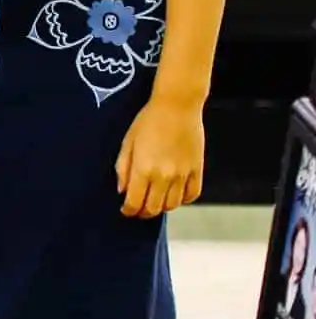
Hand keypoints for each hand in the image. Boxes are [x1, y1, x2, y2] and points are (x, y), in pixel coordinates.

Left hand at [116, 95, 204, 218]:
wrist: (177, 106)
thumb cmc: (148, 120)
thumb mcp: (128, 142)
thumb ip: (123, 168)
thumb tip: (122, 190)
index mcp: (144, 169)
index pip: (135, 202)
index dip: (129, 210)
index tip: (126, 210)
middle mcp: (165, 176)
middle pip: (154, 208)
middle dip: (143, 212)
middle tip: (138, 209)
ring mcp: (183, 175)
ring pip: (173, 205)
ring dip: (162, 207)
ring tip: (154, 201)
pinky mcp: (198, 170)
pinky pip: (192, 195)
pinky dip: (183, 200)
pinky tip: (174, 194)